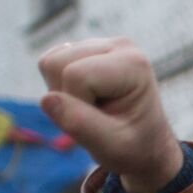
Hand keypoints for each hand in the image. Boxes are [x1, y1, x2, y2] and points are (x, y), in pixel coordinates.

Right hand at [38, 38, 183, 192]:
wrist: (146, 146)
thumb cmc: (134, 148)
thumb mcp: (112, 147)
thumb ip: (80, 124)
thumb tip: (46, 100)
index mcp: (133, 63)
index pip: (76, 75)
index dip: (78, 107)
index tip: (104, 123)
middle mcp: (119, 45)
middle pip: (57, 64)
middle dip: (67, 99)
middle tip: (96, 118)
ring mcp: (102, 44)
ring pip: (50, 63)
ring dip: (62, 94)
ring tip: (92, 110)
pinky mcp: (86, 49)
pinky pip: (49, 63)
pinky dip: (59, 87)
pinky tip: (85, 99)